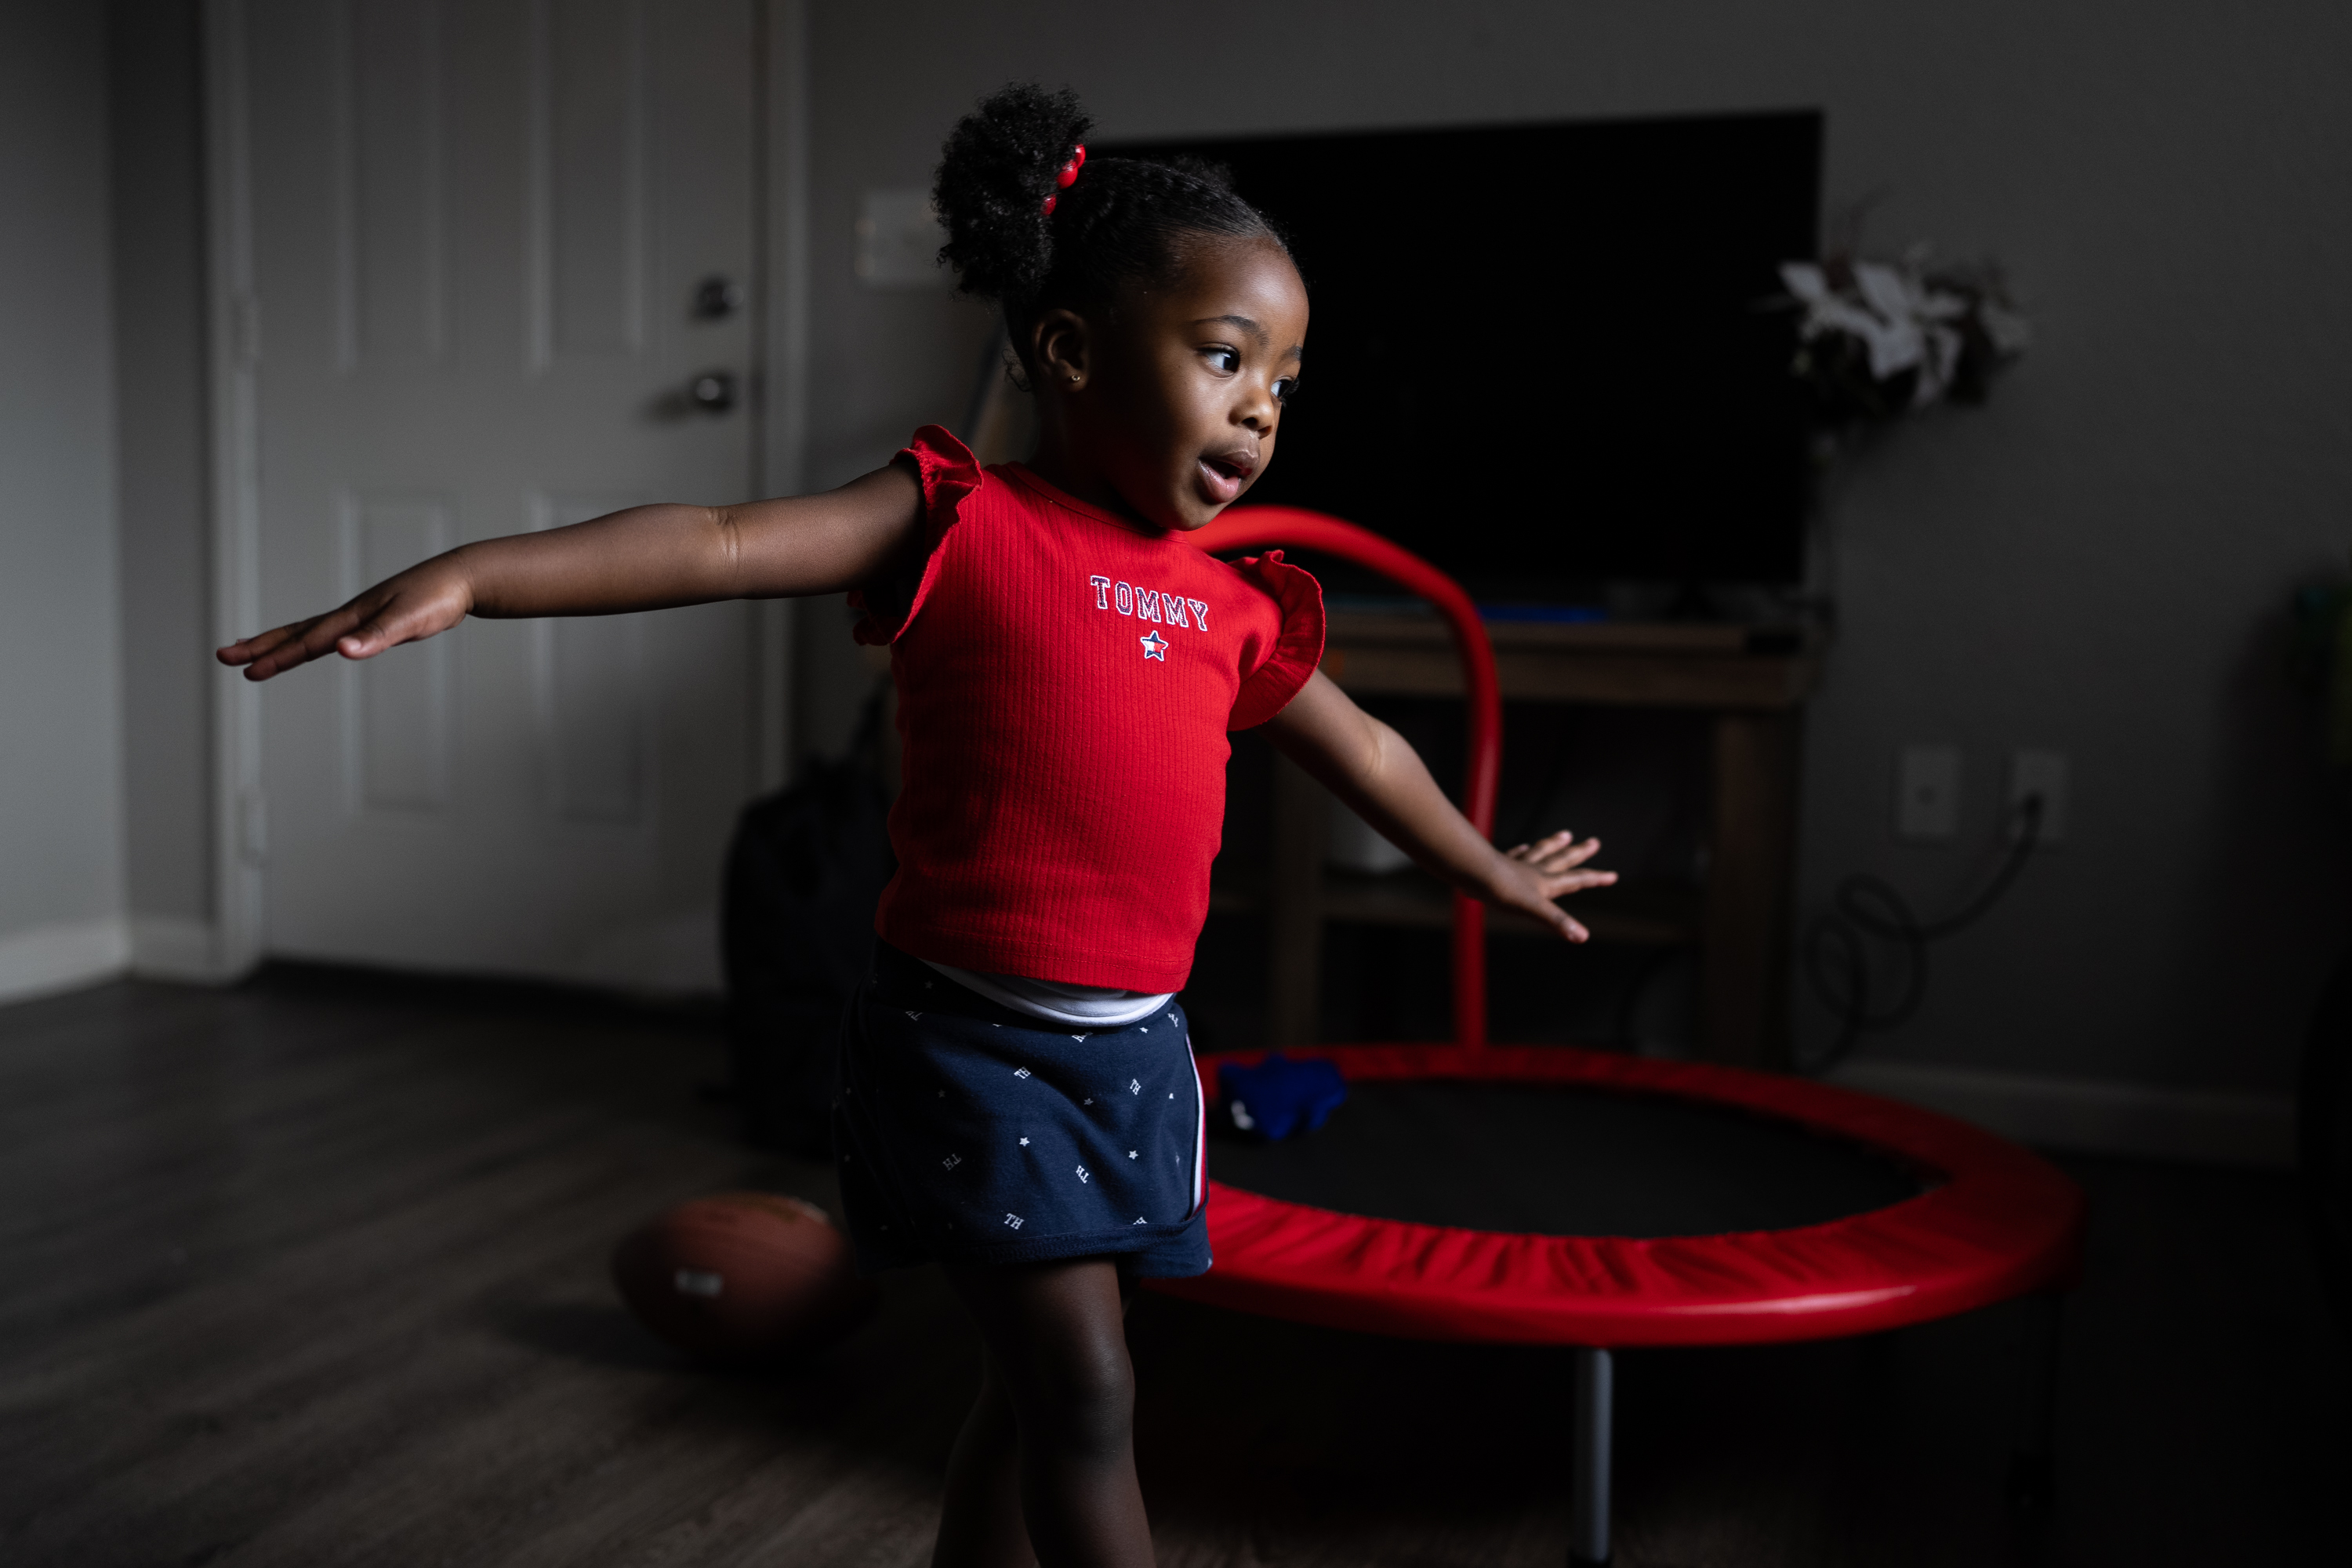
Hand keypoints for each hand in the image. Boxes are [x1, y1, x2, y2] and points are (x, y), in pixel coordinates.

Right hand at [215, 558, 471, 680]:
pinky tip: (316, 644)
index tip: (246, 670)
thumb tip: (341, 651)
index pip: (307, 642)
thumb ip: (376, 637)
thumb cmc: (439, 598)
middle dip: (262, 647)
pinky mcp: (376, 619)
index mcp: (354, 618)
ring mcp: (362, 616)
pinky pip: (335, 633)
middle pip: (297, 633)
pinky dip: (315, 639)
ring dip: (282, 642)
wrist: (462, 578)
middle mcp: (352, 615)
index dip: (276, 657)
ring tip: (254, 650)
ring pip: (312, 631)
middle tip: (225, 656)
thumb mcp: (409, 620)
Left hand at [1485, 829, 1616, 942]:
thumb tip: (1583, 936)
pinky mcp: (1500, 863)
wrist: (1475, 873)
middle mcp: (1536, 871)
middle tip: (1594, 842)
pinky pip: (1515, 855)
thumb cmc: (1504, 891)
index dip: (1596, 879)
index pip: (1577, 880)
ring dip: (1554, 844)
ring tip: (1565, 834)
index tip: (1613, 875)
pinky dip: (1522, 850)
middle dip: (1579, 853)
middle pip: (1562, 859)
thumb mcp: (1535, 910)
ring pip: (1541, 852)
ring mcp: (1518, 865)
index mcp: (1547, 883)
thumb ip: (1559, 922)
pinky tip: (1523, 846)